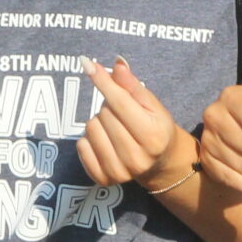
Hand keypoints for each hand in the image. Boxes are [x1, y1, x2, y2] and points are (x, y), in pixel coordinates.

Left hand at [77, 57, 193, 191]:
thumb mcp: (152, 105)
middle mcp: (136, 157)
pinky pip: (81, 146)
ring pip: (90, 128)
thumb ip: (132, 85)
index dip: (103, 81)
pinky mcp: (103, 179)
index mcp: (153, 136)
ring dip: (100, 123)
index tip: (86, 63)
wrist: (160, 164)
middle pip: (104, 114)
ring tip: (115, 129)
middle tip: (123, 115)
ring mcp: (119, 171)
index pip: (120, 102)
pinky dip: (89, 140)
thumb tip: (116, 63)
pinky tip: (105, 143)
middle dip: (110, 107)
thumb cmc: (156, 128)